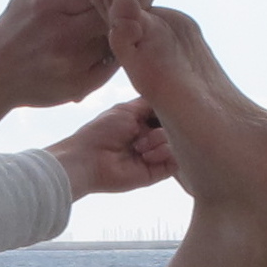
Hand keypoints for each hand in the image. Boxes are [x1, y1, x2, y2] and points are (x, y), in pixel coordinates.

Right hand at [0, 0, 140, 156]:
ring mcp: (73, 62)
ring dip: (129, 23)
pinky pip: (116, 62)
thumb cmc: (16, 24)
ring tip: (121, 16)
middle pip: (122, 8)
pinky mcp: (81, 85)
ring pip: (123, 35)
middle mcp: (61, 33)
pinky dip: (119, 49)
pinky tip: (111, 42)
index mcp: (48, 2)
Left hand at [48, 98, 176, 199]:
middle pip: (176, 127)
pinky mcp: (157, 172)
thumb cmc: (101, 132)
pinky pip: (176, 161)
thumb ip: (149, 102)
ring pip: (177, 143)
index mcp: (142, 122)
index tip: (168, 107)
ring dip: (159, 141)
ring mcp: (155, 155)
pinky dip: (164, 154)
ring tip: (138, 147)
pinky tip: (146, 156)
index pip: (167, 113)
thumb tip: (168, 94)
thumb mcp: (126, 109)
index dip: (170, 110)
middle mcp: (150, 138)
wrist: (88, 160)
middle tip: (143, 131)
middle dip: (163, 126)